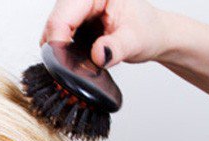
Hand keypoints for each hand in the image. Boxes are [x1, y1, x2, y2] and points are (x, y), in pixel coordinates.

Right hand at [40, 0, 170, 67]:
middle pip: (54, 22)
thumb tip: (99, 55)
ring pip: (53, 29)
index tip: (62, 63)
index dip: (58, 41)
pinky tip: (76, 55)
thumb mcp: (136, 41)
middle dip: (58, 47)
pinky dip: (64, 48)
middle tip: (71, 66)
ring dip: (60, 49)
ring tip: (78, 60)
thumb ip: (117, 48)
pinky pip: (59, 33)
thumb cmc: (148, 30)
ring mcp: (78, 7)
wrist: (155, 35)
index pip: (63, 15)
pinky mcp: (76, 18)